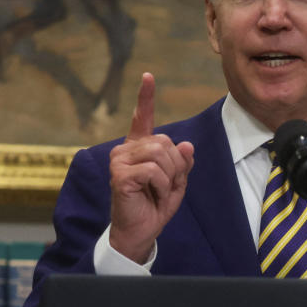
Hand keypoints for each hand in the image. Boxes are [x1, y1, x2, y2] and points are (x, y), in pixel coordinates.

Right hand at [108, 73, 194, 262]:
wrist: (141, 230)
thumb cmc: (156, 204)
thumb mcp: (177, 181)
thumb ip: (183, 162)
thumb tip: (186, 144)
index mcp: (139, 148)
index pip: (142, 117)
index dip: (145, 96)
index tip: (149, 76)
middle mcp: (126, 149)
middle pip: (164, 141)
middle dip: (176, 165)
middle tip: (168, 184)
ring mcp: (119, 160)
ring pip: (160, 153)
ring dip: (170, 176)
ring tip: (160, 190)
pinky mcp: (119, 175)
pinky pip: (153, 170)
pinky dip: (163, 185)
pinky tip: (154, 195)